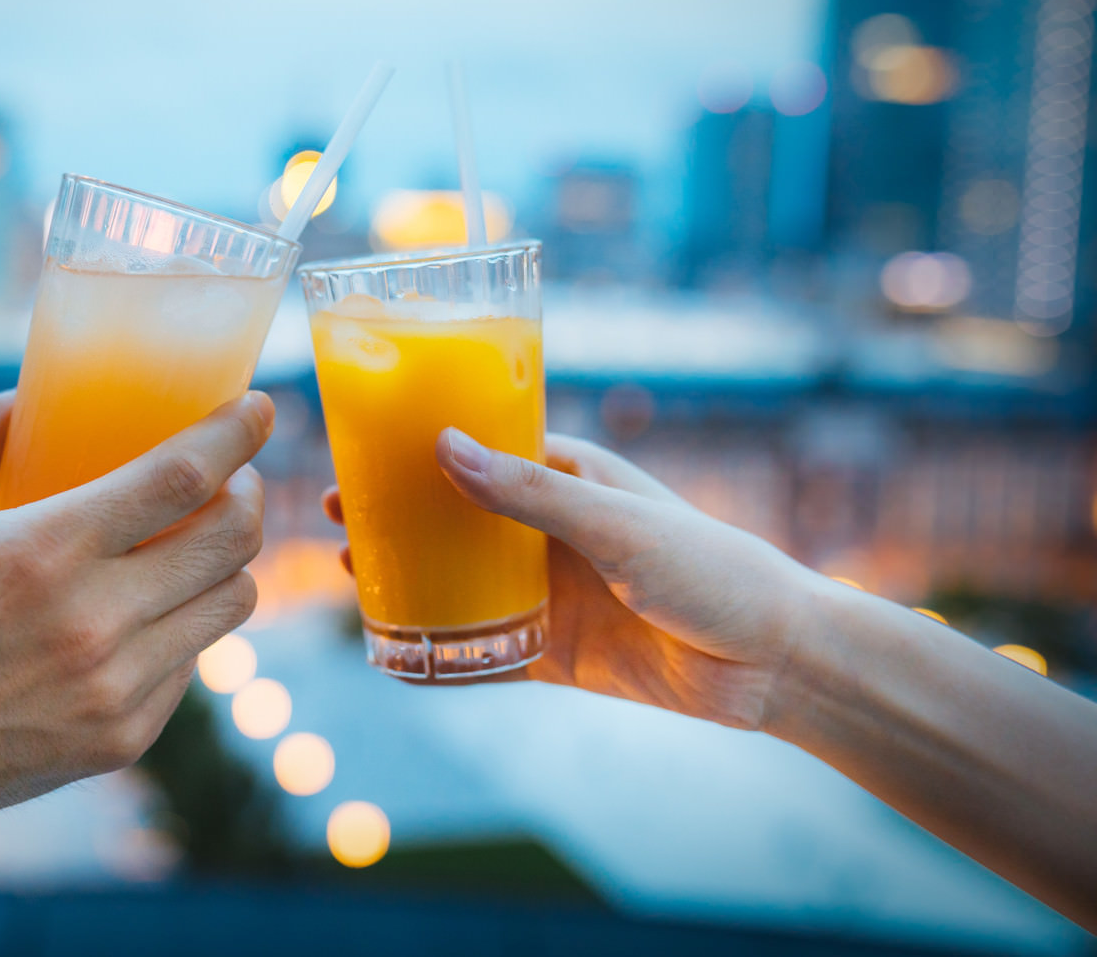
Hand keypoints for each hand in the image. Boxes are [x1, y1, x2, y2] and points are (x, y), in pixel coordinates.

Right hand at [0, 391, 274, 895]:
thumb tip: (30, 396)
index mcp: (47, 550)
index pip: (185, 475)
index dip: (238, 432)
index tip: (261, 407)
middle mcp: (97, 621)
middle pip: (233, 539)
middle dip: (250, 491)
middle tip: (231, 474)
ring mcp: (116, 688)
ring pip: (230, 604)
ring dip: (227, 560)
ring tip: (195, 542)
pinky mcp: (122, 739)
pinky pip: (192, 663)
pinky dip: (185, 624)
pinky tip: (148, 611)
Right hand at [324, 429, 815, 729]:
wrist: (775, 664)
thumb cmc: (712, 569)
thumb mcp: (615, 523)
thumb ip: (529, 493)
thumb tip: (442, 447)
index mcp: (570, 479)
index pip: (482, 450)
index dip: (422, 449)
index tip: (363, 449)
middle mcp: (553, 532)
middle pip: (458, 518)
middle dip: (400, 516)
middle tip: (336, 515)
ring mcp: (552, 592)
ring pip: (462, 582)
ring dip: (411, 579)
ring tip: (352, 576)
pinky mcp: (557, 653)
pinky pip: (485, 651)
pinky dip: (442, 654)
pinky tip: (396, 656)